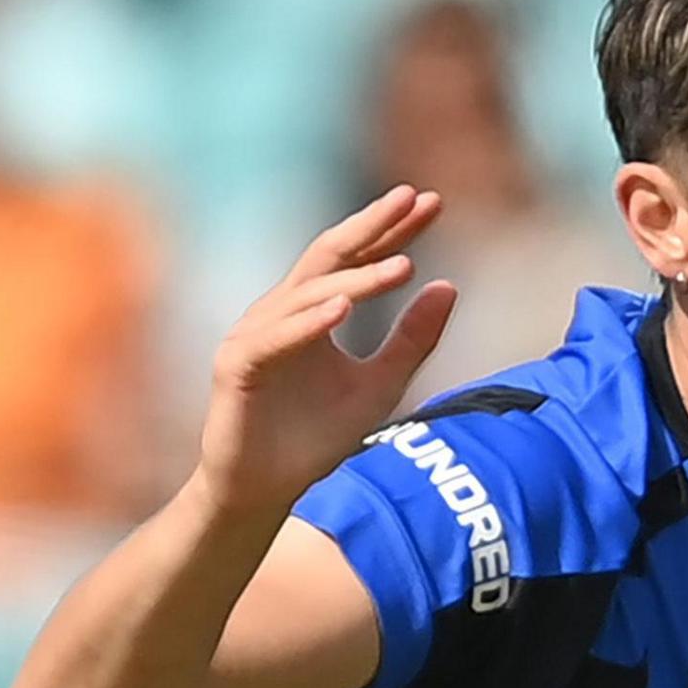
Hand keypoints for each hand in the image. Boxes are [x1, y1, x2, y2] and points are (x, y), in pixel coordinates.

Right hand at [194, 186, 457, 515]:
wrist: (270, 489)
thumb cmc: (318, 436)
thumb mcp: (382, 384)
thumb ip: (413, 340)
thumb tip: (449, 285)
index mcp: (315, 309)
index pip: (358, 257)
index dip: (393, 230)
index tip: (434, 203)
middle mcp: (283, 311)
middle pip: (330, 255)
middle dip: (373, 225)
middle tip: (412, 197)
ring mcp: (256, 335)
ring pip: (310, 294)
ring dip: (358, 280)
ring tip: (402, 265)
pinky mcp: (238, 367)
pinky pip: (274, 339)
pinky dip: (308, 323)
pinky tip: (342, 310)